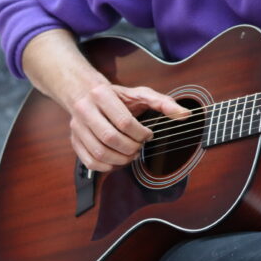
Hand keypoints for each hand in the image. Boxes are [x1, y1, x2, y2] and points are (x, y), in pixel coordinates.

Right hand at [67, 83, 189, 171]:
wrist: (85, 93)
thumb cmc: (117, 95)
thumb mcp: (141, 94)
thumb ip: (163, 103)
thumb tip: (185, 115)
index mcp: (101, 94)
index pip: (123, 121)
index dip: (140, 133)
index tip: (148, 134)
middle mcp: (85, 110)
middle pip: (110, 138)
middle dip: (131, 147)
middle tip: (140, 146)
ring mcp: (77, 127)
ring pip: (99, 152)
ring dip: (120, 159)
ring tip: (131, 154)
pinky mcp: (74, 141)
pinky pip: (90, 162)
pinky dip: (107, 167)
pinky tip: (119, 160)